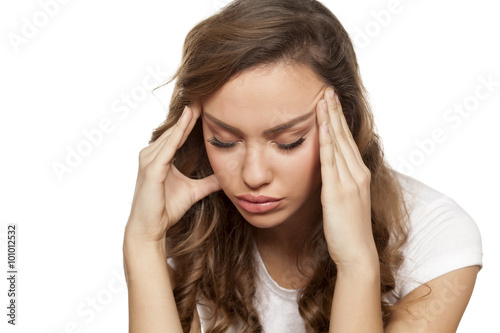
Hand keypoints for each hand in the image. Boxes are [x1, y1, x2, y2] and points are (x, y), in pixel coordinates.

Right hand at [124, 101, 220, 243]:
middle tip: (203, 93)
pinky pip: (168, 146)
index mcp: (160, 157)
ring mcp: (149, 160)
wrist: (151, 229)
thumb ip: (209, 182)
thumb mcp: (194, 191)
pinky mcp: (151, 169)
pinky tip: (187, 119)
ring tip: (198, 101)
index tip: (205, 103)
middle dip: (189, 113)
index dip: (191, 119)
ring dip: (185, 118)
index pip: (178, 133)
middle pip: (174, 129)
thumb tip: (225, 177)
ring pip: (171, 134)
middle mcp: (151, 154)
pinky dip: (178, 132)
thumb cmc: (166, 209)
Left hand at [315, 88, 377, 268]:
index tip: (330, 101)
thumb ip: (337, 183)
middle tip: (327, 89)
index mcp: (358, 174)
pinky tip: (323, 125)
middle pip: (344, 135)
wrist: (357, 253)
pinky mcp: (338, 191)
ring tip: (324, 97)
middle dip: (335, 111)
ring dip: (330, 118)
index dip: (338, 120)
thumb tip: (325, 171)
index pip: (347, 140)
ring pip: (339, 143)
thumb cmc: (348, 230)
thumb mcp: (344, 200)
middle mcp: (357, 173)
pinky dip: (328, 140)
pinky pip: (331, 161)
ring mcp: (350, 181)